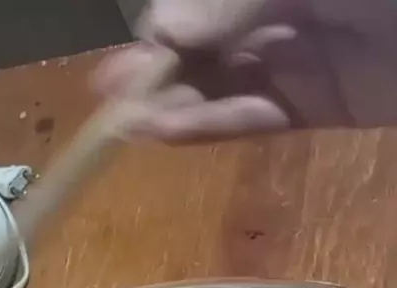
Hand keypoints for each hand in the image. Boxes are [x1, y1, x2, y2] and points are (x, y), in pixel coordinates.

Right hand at [95, 0, 396, 139]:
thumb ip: (230, 3)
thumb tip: (163, 32)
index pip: (195, 5)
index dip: (160, 32)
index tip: (123, 66)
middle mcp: (275, 8)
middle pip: (202, 44)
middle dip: (156, 72)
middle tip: (110, 104)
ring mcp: (296, 57)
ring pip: (221, 84)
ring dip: (175, 106)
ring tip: (129, 128)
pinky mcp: (317, 106)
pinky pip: (255, 116)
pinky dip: (212, 125)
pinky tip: (169, 134)